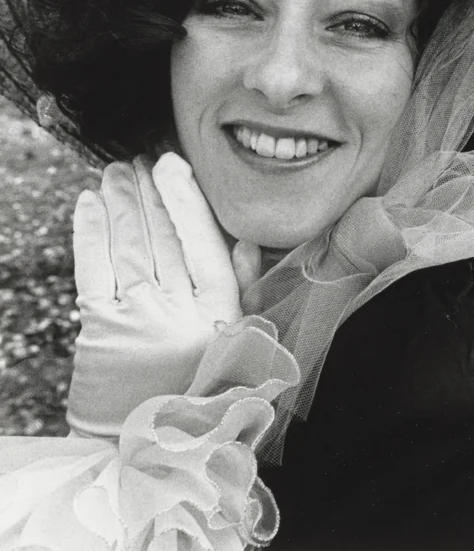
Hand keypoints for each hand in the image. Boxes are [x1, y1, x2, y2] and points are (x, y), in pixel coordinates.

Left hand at [67, 153, 248, 438]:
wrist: (155, 450)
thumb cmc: (206, 391)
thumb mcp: (243, 341)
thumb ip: (245, 289)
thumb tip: (246, 241)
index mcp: (221, 313)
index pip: (203, 243)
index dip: (185, 201)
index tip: (172, 164)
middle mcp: (179, 312)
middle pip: (162, 238)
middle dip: (147, 193)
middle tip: (138, 160)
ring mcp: (137, 321)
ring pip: (129, 248)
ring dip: (120, 204)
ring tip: (115, 173)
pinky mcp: (100, 334)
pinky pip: (92, 273)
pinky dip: (89, 235)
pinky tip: (89, 204)